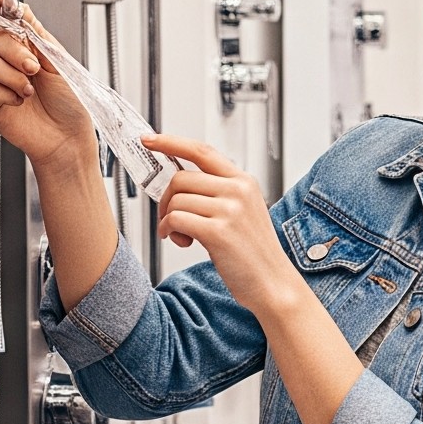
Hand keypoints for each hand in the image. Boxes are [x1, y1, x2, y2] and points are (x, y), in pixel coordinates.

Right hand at [0, 0, 94, 174]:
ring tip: (30, 90)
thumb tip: (20, 7)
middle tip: (34, 68)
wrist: (67, 136)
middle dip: (16, 53)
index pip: (9, 21)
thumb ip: (36, 34)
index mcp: (30, 47)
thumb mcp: (59, 61)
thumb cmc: (70, 103)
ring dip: (13, 77)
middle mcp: (12, 62)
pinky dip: (3, 93)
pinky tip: (18, 101)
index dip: (0, 9)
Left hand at [146, 134, 299, 317]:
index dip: (171, 142)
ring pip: (177, 200)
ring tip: (179, 235)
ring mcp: (230, 209)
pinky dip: (168, 230)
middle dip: (166, 199)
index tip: (149, 140)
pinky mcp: (219, 231)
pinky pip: (176, 219)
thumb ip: (218, 193)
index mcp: (243, 181)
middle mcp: (238, 190)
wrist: (273, 283)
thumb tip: (178, 185)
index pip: (202, 151)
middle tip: (169, 218)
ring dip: (168, 219)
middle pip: (182, 177)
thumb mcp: (243, 211)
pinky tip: (180, 241)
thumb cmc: (253, 253)